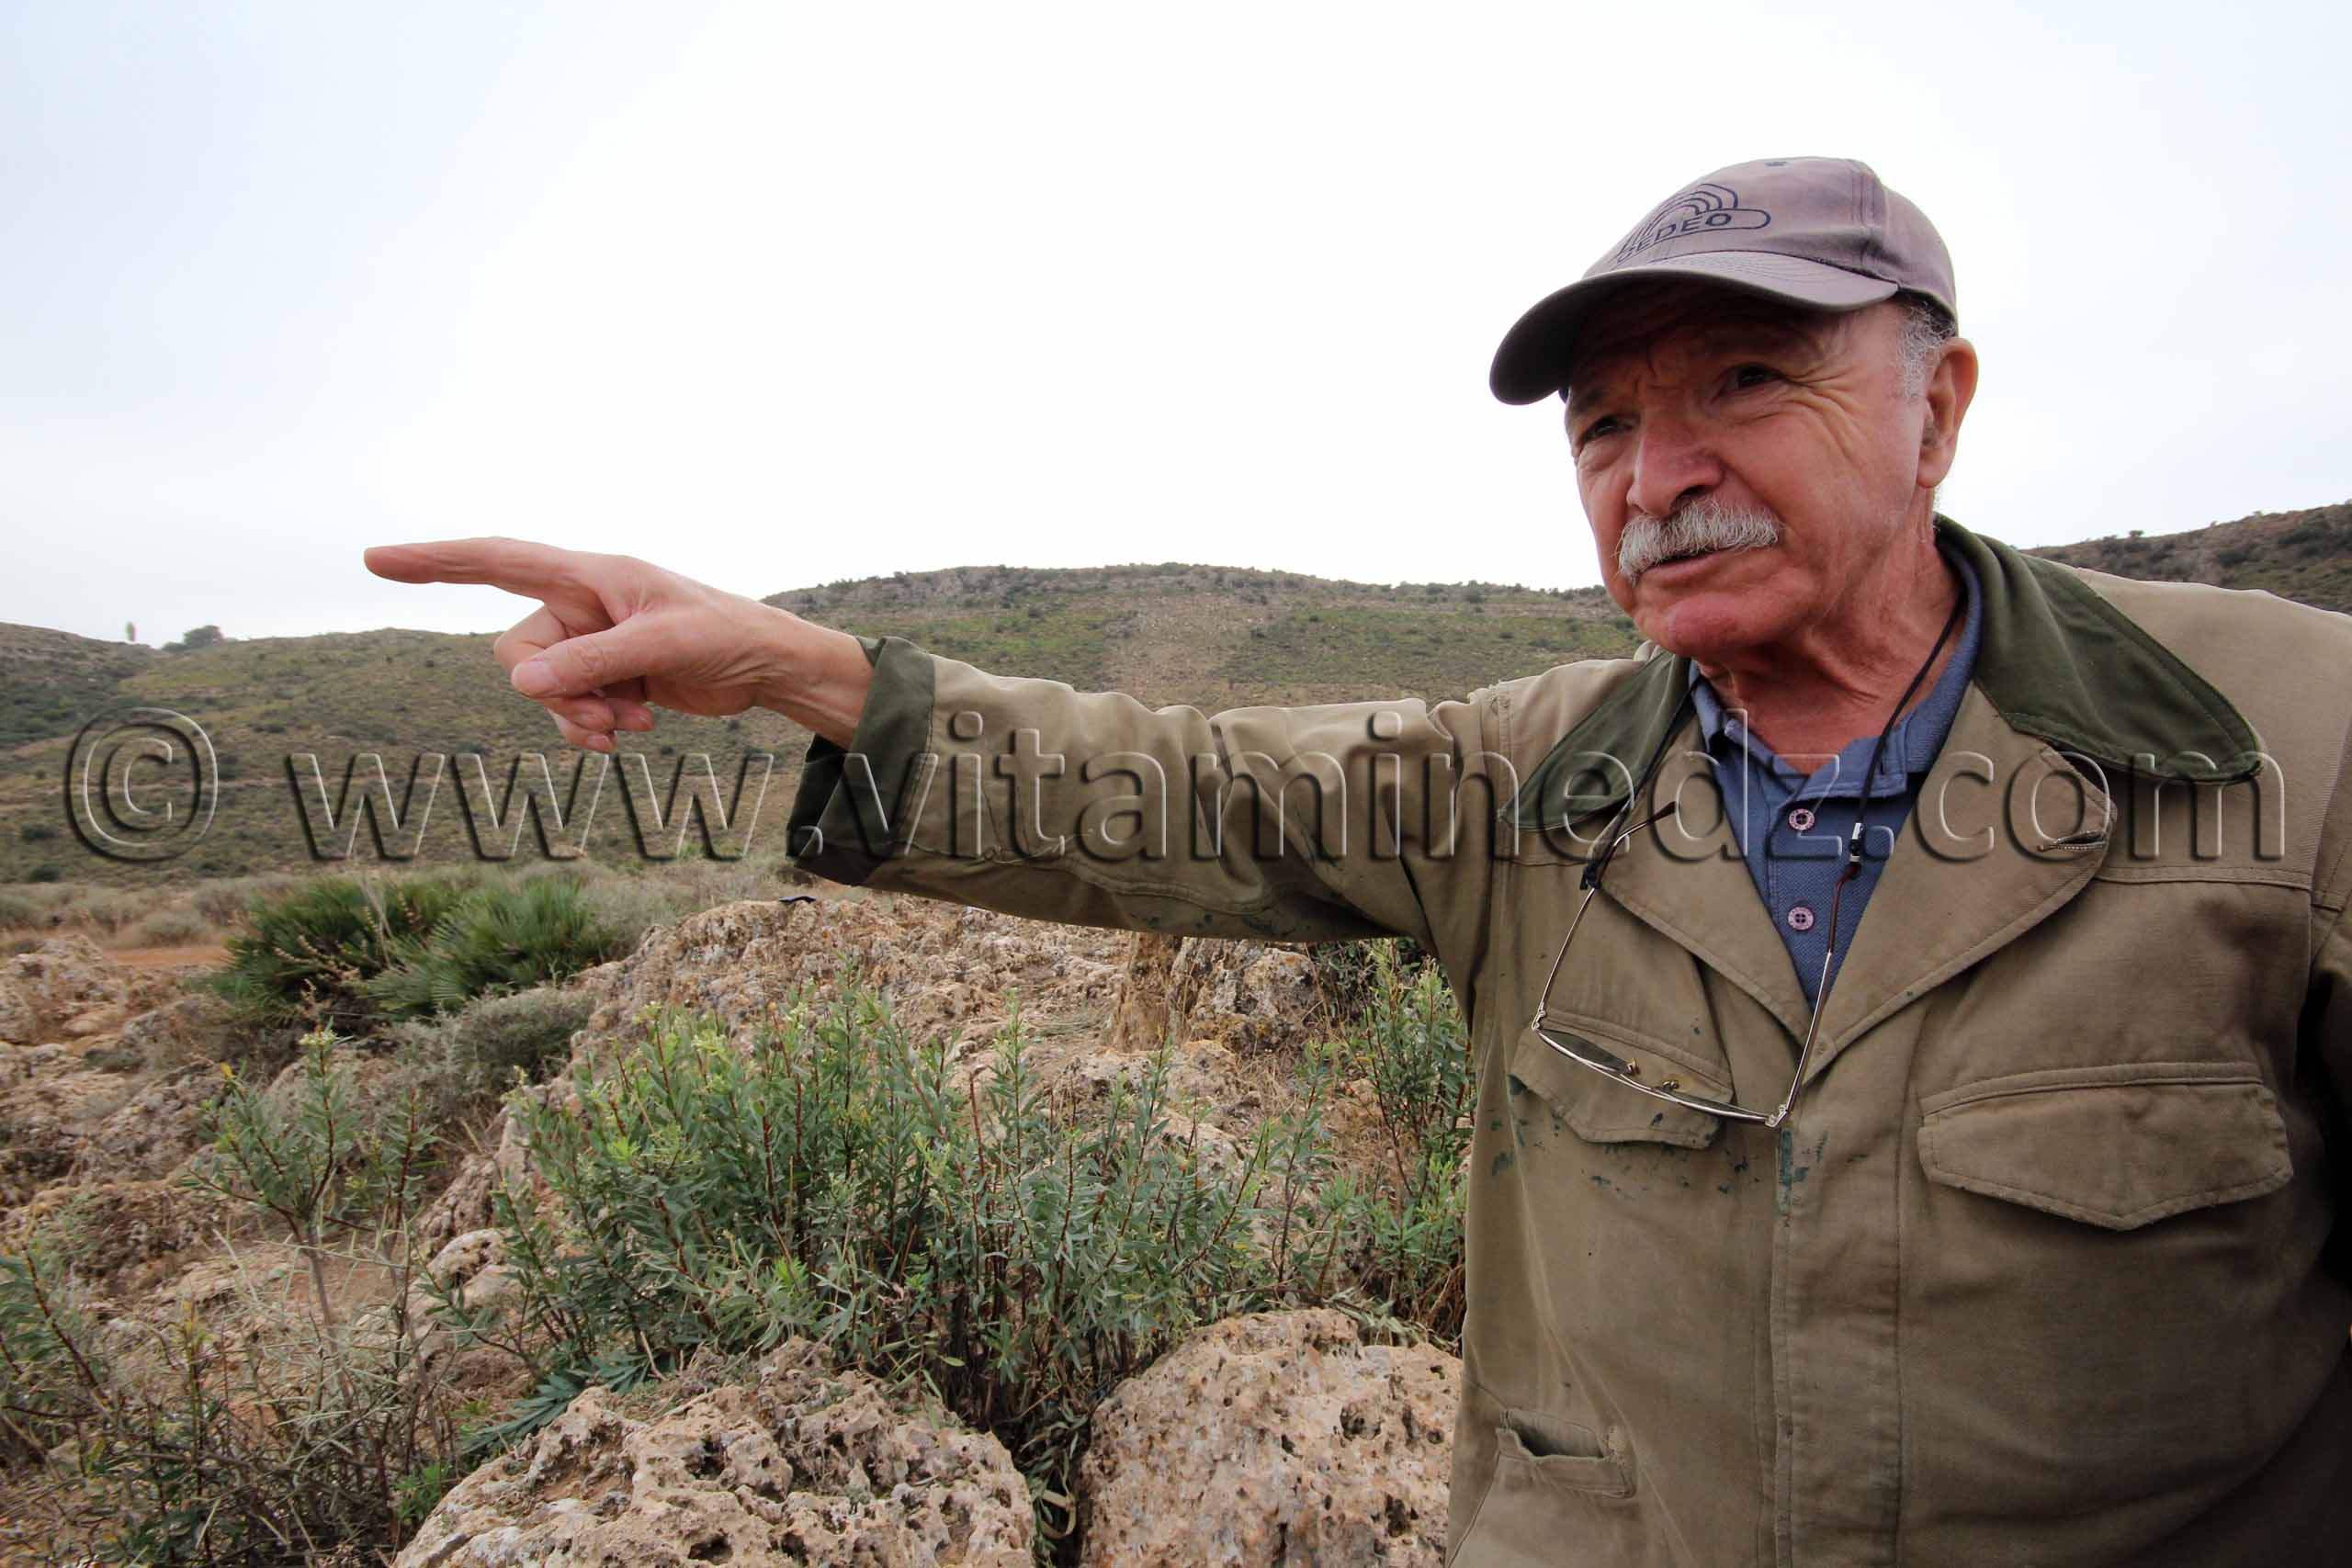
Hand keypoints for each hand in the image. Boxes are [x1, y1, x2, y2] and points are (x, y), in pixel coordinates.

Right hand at [362, 538, 869, 749]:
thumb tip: (521, 683)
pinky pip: (565, 709)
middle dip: (552, 691)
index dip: (434, 560)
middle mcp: (580, 603)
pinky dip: (590, 726)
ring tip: (631, 723)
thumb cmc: (725, 633)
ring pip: (541, 688)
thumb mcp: (661, 644)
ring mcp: (589, 642)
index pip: (495, 560)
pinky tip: (633, 729)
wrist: (765, 666)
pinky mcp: (604, 676)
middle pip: (516, 652)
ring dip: (577, 715)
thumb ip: (590, 661)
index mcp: (588, 574)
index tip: (376, 560)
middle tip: (607, 712)